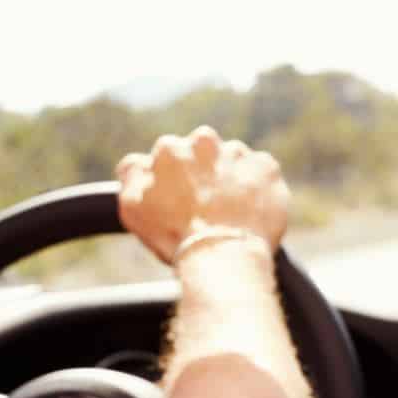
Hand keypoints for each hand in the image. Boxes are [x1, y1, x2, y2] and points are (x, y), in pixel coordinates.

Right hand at [115, 126, 289, 264]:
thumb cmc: (174, 235)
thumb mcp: (133, 207)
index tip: (180, 199)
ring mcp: (238, 153)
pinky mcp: (267, 167)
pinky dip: (257, 188)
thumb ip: (131, 174)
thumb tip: (139, 161)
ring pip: (232, 161)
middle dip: (204, 172)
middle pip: (203, 152)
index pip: (171, 156)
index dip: (175, 179)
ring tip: (229, 212)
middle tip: (205, 205)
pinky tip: (249, 211)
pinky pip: (261, 173)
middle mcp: (204, 142)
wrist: (223, 255)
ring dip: (231, 179)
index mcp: (170, 149)